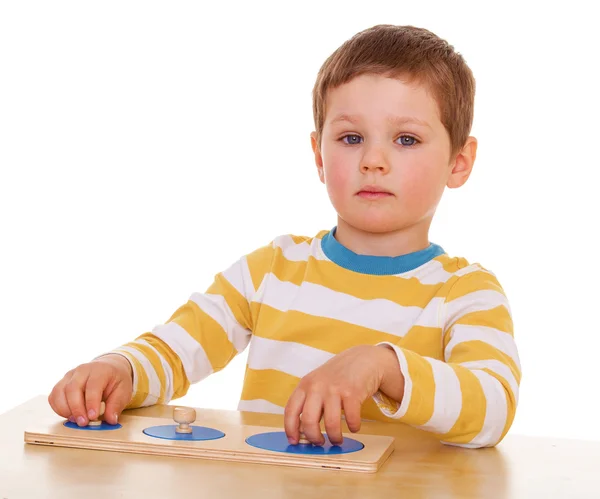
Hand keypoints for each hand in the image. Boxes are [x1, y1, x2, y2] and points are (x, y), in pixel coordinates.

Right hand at [48, 354, 132, 425]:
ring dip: (65, 409)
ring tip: (76, 420)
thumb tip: (111, 420)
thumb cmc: (115, 381)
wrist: (108, 369)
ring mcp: (69, 376)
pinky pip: (53, 396)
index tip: (93, 416)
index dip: (91, 402)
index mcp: (100, 370)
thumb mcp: (123, 390)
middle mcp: (82, 370)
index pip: (93, 385)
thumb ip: (116, 405)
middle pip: (72, 388)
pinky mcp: (61, 383)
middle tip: (83, 423)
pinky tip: (69, 415)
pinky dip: (58, 408)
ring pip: (59, 391)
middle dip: (76, 408)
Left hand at [284, 344, 402, 445]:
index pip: (290, 410)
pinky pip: (351, 419)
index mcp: (305, 385)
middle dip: (314, 437)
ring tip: (337, 439)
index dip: (290, 429)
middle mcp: (317, 386)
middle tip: (320, 443)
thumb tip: (304, 432)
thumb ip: (309, 402)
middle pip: (308, 420)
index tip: (294, 442)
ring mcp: (334, 389)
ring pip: (331, 423)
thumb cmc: (337, 376)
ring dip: (335, 437)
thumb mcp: (317, 383)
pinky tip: (354, 426)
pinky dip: (353, 427)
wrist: (362, 359)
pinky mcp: (352, 392)